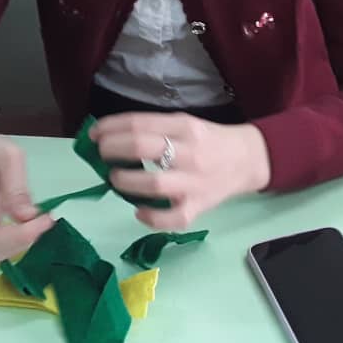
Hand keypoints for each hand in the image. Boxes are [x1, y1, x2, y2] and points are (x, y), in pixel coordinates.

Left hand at [89, 113, 271, 229]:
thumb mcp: (185, 123)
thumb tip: (110, 137)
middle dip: (111, 150)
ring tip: (115, 179)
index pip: (138, 124)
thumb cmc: (208, 141)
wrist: (248, 160)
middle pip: (142, 148)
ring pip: (154, 184)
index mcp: (184, 126)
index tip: (94, 135)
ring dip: (125, 181)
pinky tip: (138, 211)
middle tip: (102, 155)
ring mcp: (195, 182)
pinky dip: (150, 217)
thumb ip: (154, 129)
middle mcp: (190, 152)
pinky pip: (172, 219)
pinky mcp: (199, 207)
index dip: (109, 128)